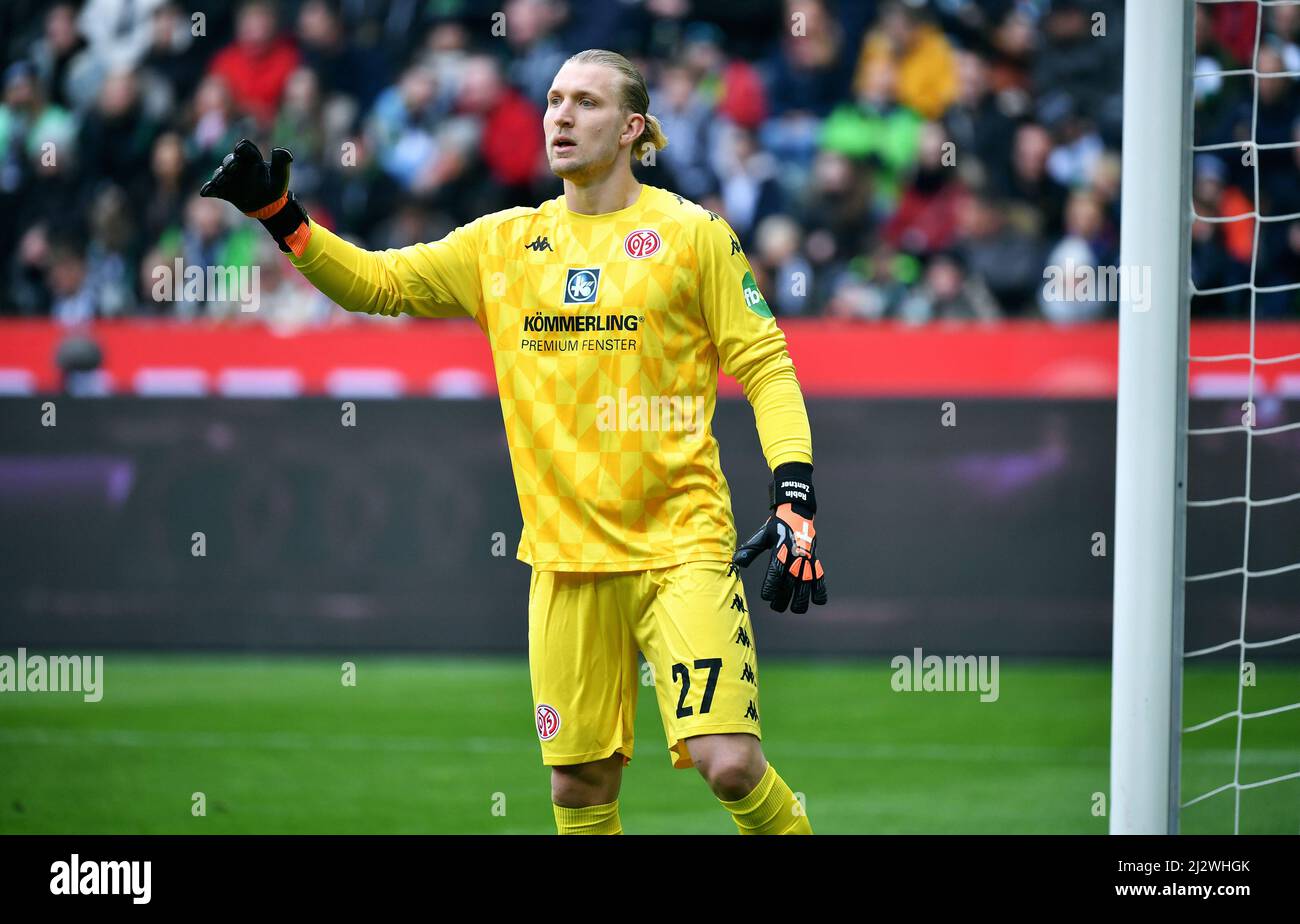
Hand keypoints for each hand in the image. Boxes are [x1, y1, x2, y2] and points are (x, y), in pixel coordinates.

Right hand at [200, 139, 310, 255]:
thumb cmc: (274, 187)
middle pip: (230, 160)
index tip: (240, 149)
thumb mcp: (281, 175)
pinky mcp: (224, 191)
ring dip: (220, 176)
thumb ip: (281, 162)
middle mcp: (238, 166)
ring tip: (221, 180)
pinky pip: (214, 189)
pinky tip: (205, 192)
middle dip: (230, 163)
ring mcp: (230, 178)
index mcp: (252, 159)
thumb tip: (279, 150)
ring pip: (221, 173)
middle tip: (232, 167)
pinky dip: (209, 190)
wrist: (269, 206)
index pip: (245, 149)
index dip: (242, 148)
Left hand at [732, 463, 827, 613]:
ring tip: (796, 609)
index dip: (771, 585)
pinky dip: (820, 588)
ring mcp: (807, 558)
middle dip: (784, 596)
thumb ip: (751, 549)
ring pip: (807, 582)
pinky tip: (817, 601)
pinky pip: (820, 576)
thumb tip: (736, 562)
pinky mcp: (815, 559)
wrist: (797, 511)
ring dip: (802, 598)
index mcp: (781, 548)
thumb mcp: (762, 535)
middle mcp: (795, 554)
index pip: (776, 571)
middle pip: (791, 581)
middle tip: (776, 607)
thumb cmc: (777, 525)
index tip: (766, 596)